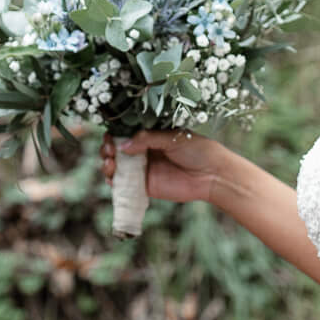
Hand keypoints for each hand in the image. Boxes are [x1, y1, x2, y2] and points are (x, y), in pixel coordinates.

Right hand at [101, 130, 227, 205]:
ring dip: (107, 164)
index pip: (125, 133)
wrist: (212, 174)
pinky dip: (114, 181)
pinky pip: (124, 185)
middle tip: (110, 149)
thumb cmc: (197, 150)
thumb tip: (122, 145)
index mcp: (150, 136)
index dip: (114, 134)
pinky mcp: (145, 186)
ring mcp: (144, 169)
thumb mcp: (172, 137)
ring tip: (110, 162)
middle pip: (116, 150)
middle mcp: (144, 151)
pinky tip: (113, 178)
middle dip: (107, 149)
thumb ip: (147, 139)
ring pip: (116, 167)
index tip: (109, 135)